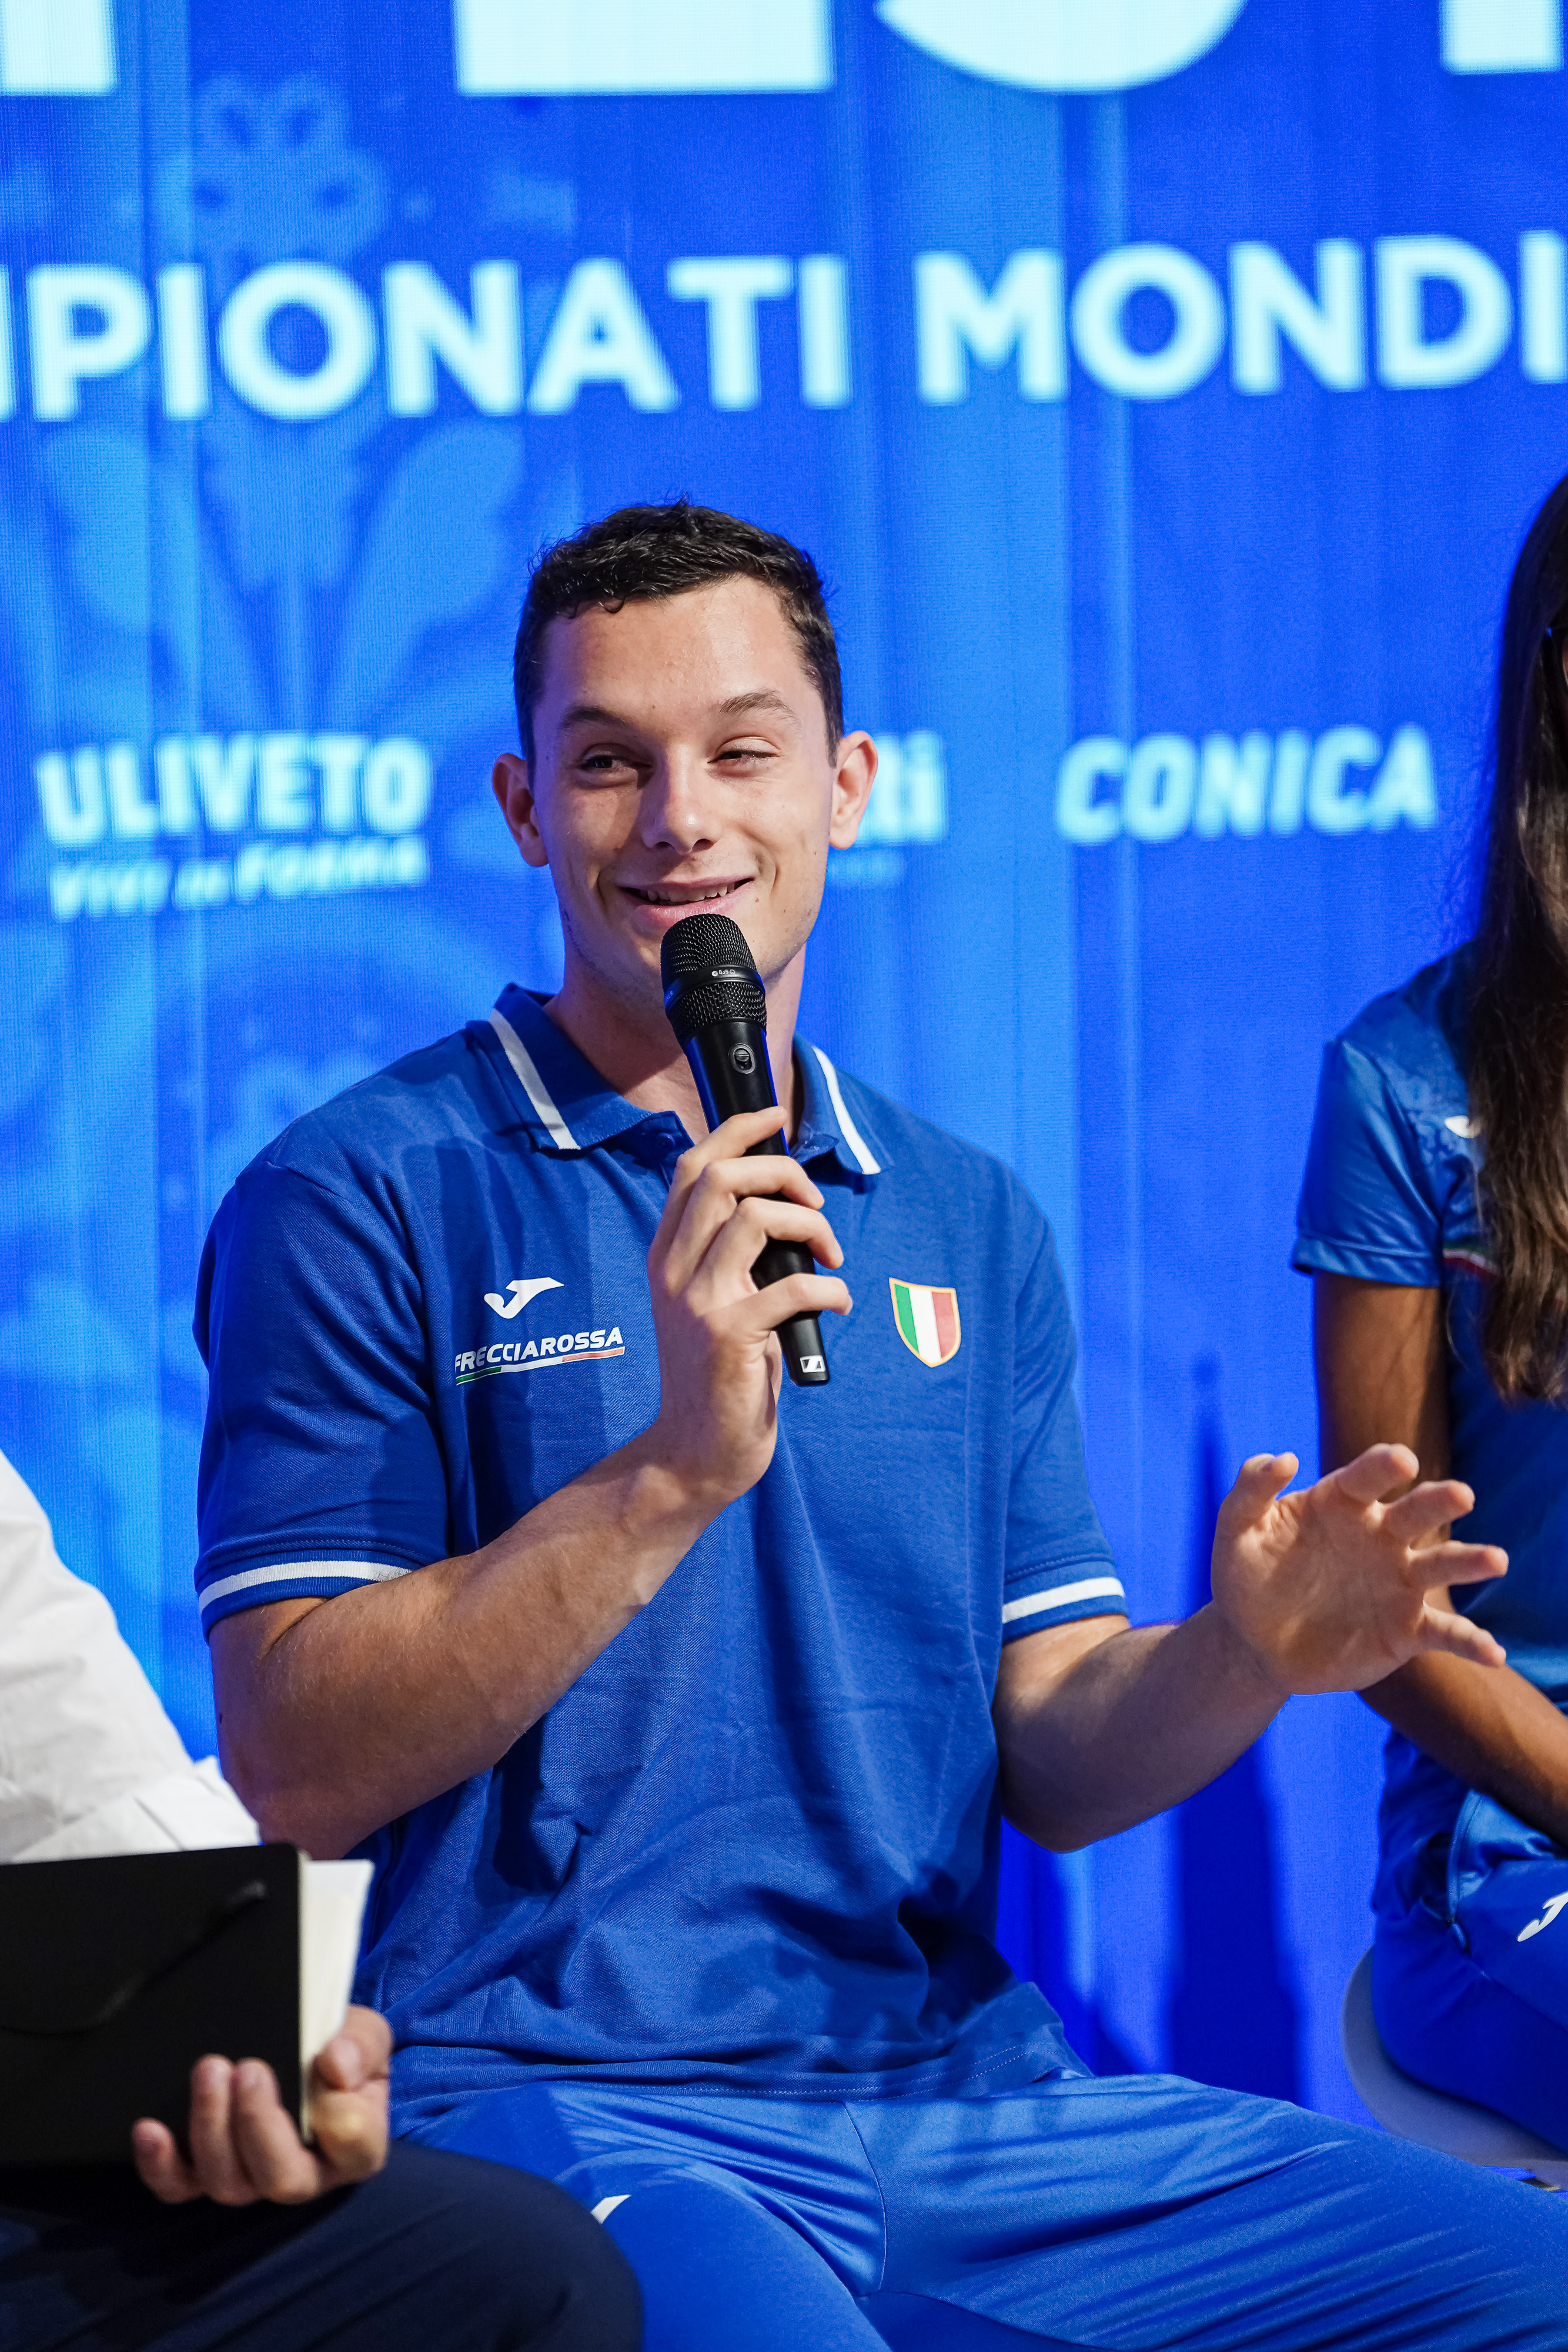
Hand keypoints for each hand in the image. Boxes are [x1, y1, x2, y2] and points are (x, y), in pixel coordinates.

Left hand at [131, 2004, 390, 2205]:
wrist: (298, 2050)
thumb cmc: (337, 2047)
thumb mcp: (363, 2034)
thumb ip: (361, 2046)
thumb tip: (336, 2067)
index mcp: (355, 2145)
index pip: (356, 2147)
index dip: (342, 2121)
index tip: (328, 2069)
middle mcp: (305, 2176)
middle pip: (281, 2178)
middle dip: (259, 2124)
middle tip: (249, 2069)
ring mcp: (251, 2180)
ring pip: (228, 2184)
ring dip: (212, 2129)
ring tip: (209, 2071)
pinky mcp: (204, 2176)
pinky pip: (179, 2186)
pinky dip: (160, 2164)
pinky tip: (149, 2129)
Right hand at [644, 1107, 850, 1501]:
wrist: (693, 1455)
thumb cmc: (719, 1377)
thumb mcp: (713, 1304)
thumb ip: (732, 1257)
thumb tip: (786, 1205)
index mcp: (667, 1257)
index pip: (690, 1168)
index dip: (735, 1130)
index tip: (775, 1115)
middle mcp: (673, 1271)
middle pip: (718, 1177)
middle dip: (779, 1171)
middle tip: (814, 1203)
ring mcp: (697, 1302)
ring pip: (753, 1218)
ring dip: (809, 1226)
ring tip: (830, 1258)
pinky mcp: (728, 1336)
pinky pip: (792, 1285)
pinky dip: (829, 1289)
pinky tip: (838, 1305)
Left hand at [1209, 1443, 1507, 1699]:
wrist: (1251, 1642)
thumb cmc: (1246, 1577)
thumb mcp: (1235, 1531)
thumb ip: (1251, 1488)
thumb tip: (1283, 1458)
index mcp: (1341, 1503)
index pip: (1366, 1476)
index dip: (1384, 1465)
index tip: (1401, 1460)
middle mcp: (1379, 1537)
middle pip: (1415, 1513)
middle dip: (1438, 1501)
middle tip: (1462, 1493)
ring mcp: (1396, 1583)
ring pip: (1440, 1565)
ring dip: (1470, 1561)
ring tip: (1496, 1560)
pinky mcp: (1404, 1629)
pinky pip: (1444, 1634)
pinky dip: (1471, 1642)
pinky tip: (1494, 1654)